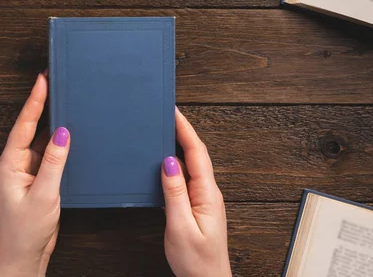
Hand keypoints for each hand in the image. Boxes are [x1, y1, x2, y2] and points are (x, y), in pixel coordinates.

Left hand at [0, 73, 70, 276]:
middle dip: (41, 103)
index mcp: (10, 163)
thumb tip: (63, 132)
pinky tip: (69, 130)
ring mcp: (27, 169)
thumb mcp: (44, 194)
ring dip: (51, 120)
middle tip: (52, 79)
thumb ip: (54, 162)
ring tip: (63, 98)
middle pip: (30, 126)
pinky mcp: (39, 177)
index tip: (42, 80)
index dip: (34, 101)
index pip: (24, 125)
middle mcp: (17, 162)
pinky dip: (59, 140)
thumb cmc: (27, 230)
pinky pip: (49, 152)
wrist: (26, 255)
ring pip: (41, 138)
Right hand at [162, 108, 231, 276]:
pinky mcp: (197, 205)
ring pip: (191, 164)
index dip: (185, 129)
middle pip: (195, 153)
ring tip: (165, 130)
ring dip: (179, 145)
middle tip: (166, 114)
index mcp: (207, 194)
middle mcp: (208, 192)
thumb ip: (174, 193)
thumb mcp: (180, 227)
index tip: (174, 111)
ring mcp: (204, 198)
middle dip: (182, 131)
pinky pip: (187, 177)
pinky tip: (166, 161)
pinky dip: (176, 162)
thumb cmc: (197, 261)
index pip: (196, 153)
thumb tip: (168, 162)